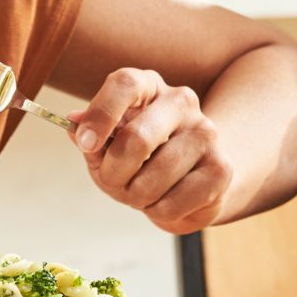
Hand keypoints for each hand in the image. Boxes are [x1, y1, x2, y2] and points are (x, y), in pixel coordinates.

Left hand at [69, 68, 234, 234]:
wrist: (190, 179)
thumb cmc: (140, 158)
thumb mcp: (106, 145)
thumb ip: (88, 135)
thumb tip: (75, 124)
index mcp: (148, 86)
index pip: (125, 84)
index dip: (101, 114)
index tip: (85, 145)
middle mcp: (181, 101)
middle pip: (137, 137)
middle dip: (115, 173)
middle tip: (113, 183)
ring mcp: (206, 133)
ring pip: (155, 176)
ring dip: (136, 196)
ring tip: (141, 193)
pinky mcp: (221, 168)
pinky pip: (175, 202)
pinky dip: (159, 211)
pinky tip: (165, 201)